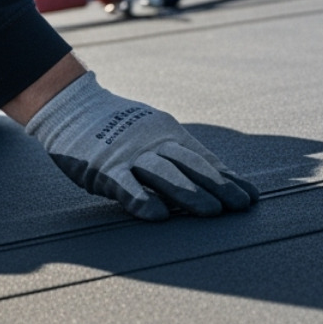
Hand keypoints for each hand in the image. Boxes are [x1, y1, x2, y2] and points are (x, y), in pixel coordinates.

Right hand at [25, 71, 258, 220]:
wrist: (71, 108)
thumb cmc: (117, 128)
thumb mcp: (152, 134)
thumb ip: (176, 155)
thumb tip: (211, 179)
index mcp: (168, 135)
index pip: (204, 159)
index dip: (227, 178)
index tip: (251, 196)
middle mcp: (154, 143)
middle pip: (191, 165)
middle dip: (219, 186)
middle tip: (241, 205)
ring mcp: (129, 155)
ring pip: (164, 173)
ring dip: (190, 193)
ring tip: (213, 212)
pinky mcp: (103, 168)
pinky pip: (125, 185)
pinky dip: (142, 200)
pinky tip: (159, 215)